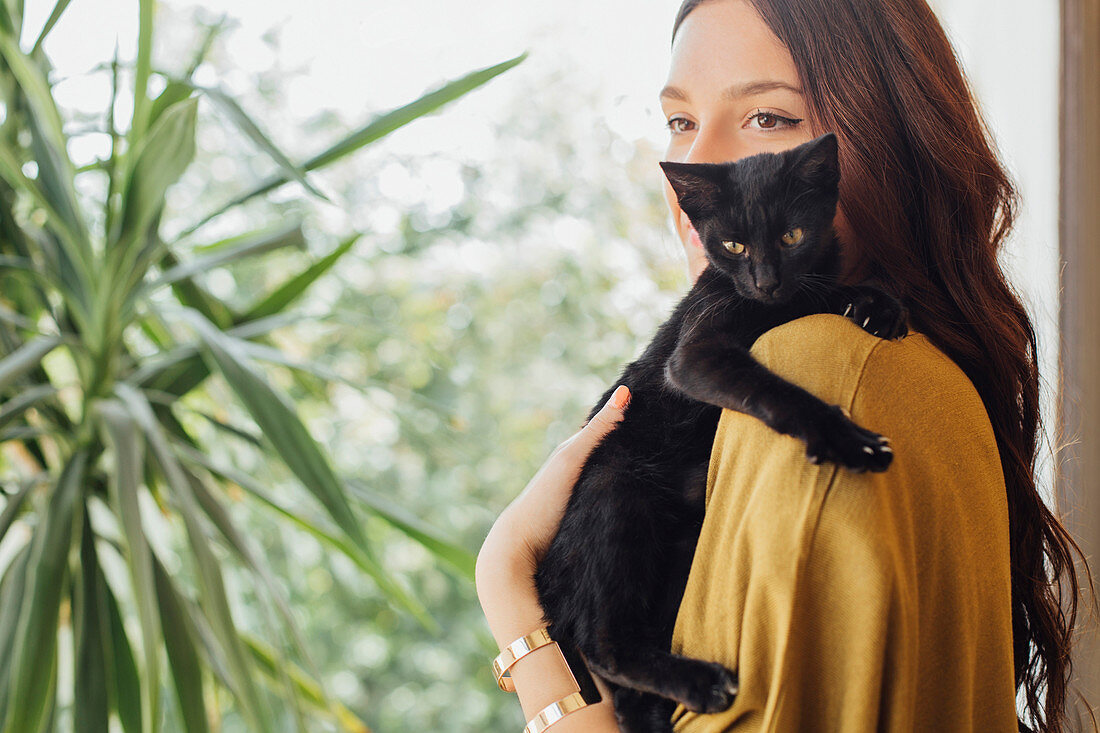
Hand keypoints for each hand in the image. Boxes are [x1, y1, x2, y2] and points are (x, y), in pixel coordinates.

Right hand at [475, 385, 630, 729]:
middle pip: (583, 448)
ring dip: (608, 416)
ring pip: (588, 437)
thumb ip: (573, 583)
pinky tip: (629, 399)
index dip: (594, 455)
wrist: (509, 566)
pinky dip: (609, 416)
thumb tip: (590, 625)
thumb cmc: (535, 580)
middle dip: (602, 427)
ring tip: (630, 395)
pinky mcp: (566, 464)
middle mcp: (556, 483)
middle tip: (627, 403)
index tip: (613, 438)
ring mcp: (559, 471)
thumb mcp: (563, 575)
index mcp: (554, 501)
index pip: (578, 473)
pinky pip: (593, 435)